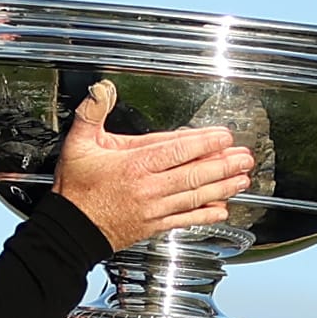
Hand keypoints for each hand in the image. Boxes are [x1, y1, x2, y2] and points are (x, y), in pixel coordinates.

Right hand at [49, 81, 254, 248]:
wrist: (71, 229)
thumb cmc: (76, 188)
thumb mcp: (78, 144)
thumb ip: (92, 113)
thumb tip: (103, 88)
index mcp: (134, 165)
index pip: (177, 151)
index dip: (204, 143)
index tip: (224, 136)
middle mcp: (148, 188)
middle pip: (194, 174)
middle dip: (223, 165)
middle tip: (245, 158)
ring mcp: (154, 209)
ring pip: (195, 197)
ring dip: (222, 187)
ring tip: (243, 179)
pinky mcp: (154, 226)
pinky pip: (185, 220)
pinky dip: (206, 215)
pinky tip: (222, 210)